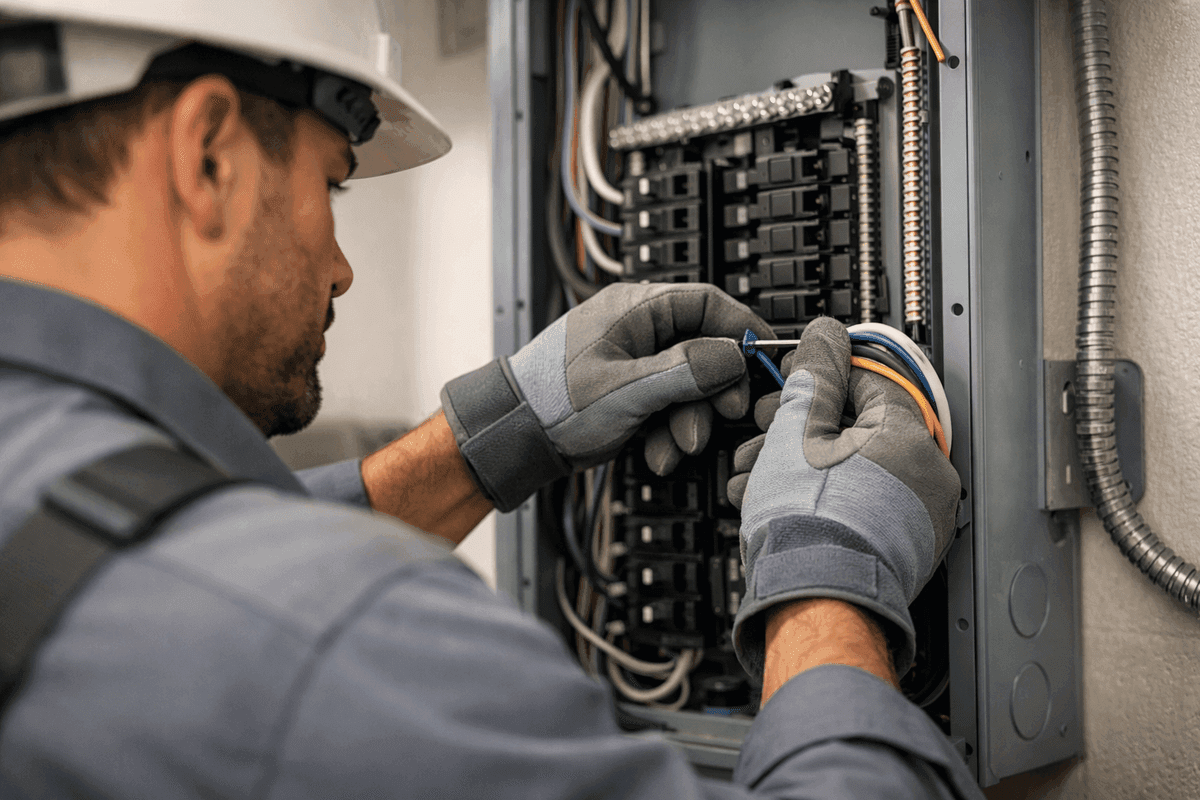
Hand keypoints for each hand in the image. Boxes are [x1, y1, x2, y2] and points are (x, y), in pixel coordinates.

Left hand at [441, 283, 772, 511]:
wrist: (512, 437)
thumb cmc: (552, 402)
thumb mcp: (628, 388)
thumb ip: (685, 371)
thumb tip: (733, 356)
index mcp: (634, 309)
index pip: (708, 303)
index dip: (741, 330)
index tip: (765, 359)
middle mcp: (637, 329)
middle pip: (703, 350)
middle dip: (712, 391)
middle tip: (723, 415)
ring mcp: (633, 362)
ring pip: (687, 385)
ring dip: (688, 421)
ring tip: (674, 447)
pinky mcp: (629, 392)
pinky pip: (666, 407)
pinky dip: (666, 432)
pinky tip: (655, 453)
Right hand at [728, 317, 959, 678]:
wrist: (816, 601)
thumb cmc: (809, 525)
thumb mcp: (797, 432)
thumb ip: (814, 377)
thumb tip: (824, 337)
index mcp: (909, 436)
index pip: (867, 381)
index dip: (819, 381)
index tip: (792, 389)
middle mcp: (927, 475)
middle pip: (857, 429)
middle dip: (800, 430)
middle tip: (763, 436)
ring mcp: (920, 516)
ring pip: (855, 469)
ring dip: (802, 466)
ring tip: (757, 477)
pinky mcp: (905, 548)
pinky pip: (864, 506)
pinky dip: (825, 499)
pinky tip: (780, 504)